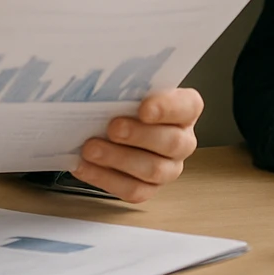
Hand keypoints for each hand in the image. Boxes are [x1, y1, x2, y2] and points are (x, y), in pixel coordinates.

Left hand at [70, 88, 203, 203]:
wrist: (113, 126)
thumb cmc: (127, 104)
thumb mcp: (130, 89)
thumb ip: (127, 86)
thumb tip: (107, 84)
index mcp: (185, 110)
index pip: (187, 107)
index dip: (168, 108)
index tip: (144, 108)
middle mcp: (182, 141)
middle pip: (172, 142)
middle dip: (139, 135)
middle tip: (113, 128)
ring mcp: (169, 168)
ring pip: (153, 170)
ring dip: (118, 159)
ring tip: (91, 149)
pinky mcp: (149, 188)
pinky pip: (134, 190)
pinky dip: (106, 179)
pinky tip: (85, 167)